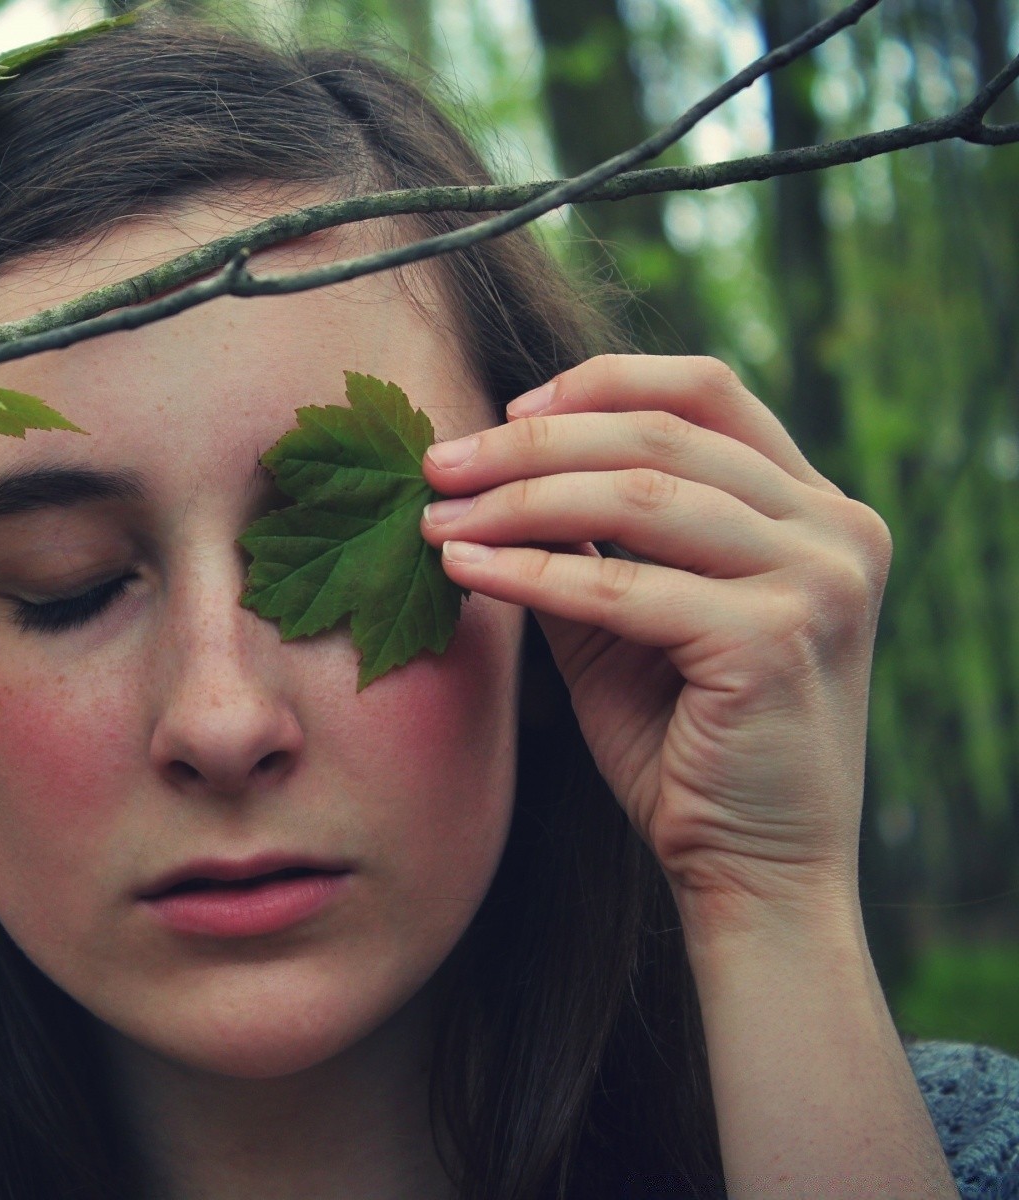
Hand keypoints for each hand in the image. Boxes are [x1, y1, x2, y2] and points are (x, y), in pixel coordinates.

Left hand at [417, 354, 893, 915]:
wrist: (754, 873)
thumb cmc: (686, 747)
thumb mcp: (635, 620)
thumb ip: (594, 540)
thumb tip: (492, 467)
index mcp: (816, 508)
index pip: (708, 391)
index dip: (599, 384)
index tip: (506, 412)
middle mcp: (835, 529)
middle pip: (661, 433)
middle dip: (530, 445)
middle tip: (437, 464)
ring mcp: (816, 580)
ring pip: (637, 496)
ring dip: (517, 501)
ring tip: (435, 518)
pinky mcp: (773, 639)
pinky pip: (621, 586)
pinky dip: (530, 571)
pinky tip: (464, 569)